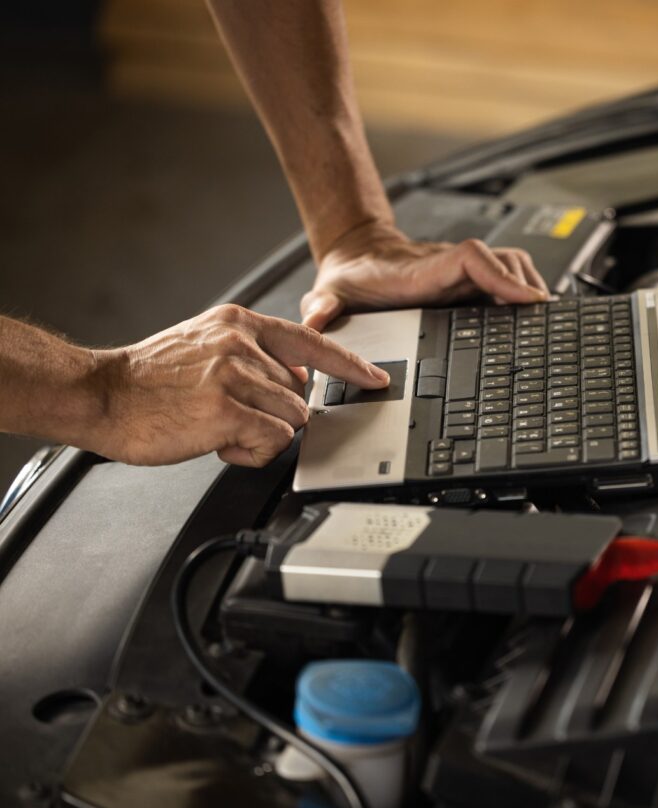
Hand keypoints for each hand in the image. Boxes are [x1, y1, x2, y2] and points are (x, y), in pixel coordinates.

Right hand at [91, 304, 388, 466]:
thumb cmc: (149, 379)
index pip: (312, 342)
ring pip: (291, 419)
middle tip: (231, 418)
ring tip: (221, 430)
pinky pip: (273, 441)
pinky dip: (253, 452)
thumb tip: (296, 377)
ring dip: (262, 436)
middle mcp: (241, 344)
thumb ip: (252, 355)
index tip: (375, 378)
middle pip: (300, 393)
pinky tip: (221, 444)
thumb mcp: (205, 346)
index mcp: (239, 324)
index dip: (349, 364)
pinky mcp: (227, 410)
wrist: (101, 394)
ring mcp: (235, 375)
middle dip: (274, 415)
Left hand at [300, 220, 548, 330]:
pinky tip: (530, 316)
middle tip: (545, 320)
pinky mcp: (470, 282)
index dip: (501, 275)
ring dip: (530, 287)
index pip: (472, 259)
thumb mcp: (329, 292)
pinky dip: (524, 291)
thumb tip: (314, 316)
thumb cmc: (350, 279)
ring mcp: (463, 275)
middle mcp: (450, 269)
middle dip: (527, 285)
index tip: (524, 298)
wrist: (356, 258)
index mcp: (423, 272)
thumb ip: (321, 306)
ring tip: (543, 320)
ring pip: (511, 266)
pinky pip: (507, 278)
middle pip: (504, 261)